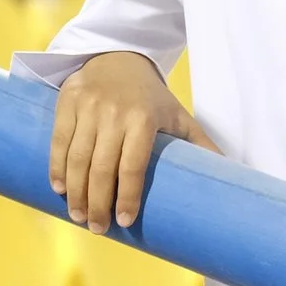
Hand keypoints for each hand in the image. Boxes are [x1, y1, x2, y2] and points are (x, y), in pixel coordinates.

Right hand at [50, 51, 216, 231]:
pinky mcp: (66, 103)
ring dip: (75, 192)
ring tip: (79, 216)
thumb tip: (228, 174)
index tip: (126, 221)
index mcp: (144, 118)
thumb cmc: (151, 97)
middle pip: (102, 167)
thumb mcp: (178, 116)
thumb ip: (200, 144)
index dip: (128, 195)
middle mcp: (114, 113)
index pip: (133, 165)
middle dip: (98, 202)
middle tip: (98, 228)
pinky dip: (56, 168)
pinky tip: (59, 189)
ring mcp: (87, 107)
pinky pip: (58, 141)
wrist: (119, 57)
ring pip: (76, 158)